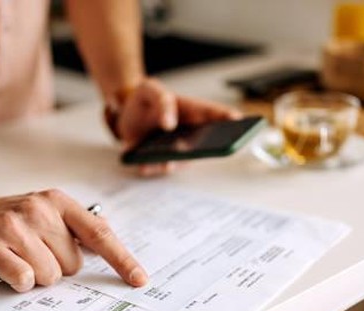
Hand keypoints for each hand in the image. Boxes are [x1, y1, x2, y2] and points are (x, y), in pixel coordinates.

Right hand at [0, 189, 147, 291]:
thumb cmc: (7, 217)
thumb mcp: (46, 210)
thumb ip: (77, 223)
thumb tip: (108, 231)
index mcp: (58, 203)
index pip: (100, 234)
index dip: (122, 259)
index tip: (139, 279)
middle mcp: (39, 210)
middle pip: (73, 264)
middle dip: (57, 267)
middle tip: (33, 253)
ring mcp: (15, 227)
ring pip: (50, 275)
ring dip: (36, 276)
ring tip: (18, 258)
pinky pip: (24, 279)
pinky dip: (19, 281)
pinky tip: (6, 267)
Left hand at [115, 78, 242, 176]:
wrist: (125, 112)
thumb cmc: (145, 99)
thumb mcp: (150, 89)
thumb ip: (161, 100)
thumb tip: (169, 122)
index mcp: (192, 112)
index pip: (216, 115)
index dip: (230, 118)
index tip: (238, 121)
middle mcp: (190, 134)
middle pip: (206, 144)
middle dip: (208, 148)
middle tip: (207, 149)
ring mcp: (177, 150)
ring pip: (181, 161)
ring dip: (175, 162)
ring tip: (168, 161)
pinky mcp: (159, 160)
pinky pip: (158, 168)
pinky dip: (151, 167)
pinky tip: (144, 164)